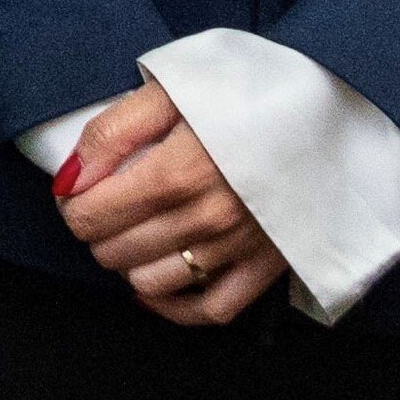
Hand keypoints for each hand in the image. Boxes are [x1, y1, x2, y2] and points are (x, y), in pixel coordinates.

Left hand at [54, 79, 292, 326]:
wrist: (331, 104)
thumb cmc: (244, 90)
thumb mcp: (169, 89)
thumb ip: (111, 133)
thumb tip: (68, 180)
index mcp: (178, 171)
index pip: (89, 214)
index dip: (71, 203)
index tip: (77, 189)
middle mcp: (207, 219)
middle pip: (114, 251)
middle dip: (97, 230)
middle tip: (104, 206)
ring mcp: (240, 248)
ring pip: (152, 283)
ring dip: (129, 262)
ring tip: (133, 233)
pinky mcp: (269, 266)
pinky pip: (211, 309)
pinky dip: (174, 305)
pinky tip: (155, 282)